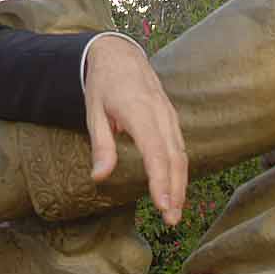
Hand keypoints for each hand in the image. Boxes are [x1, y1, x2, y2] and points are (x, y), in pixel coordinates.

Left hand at [85, 34, 186, 225]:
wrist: (119, 53)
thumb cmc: (103, 84)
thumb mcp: (93, 111)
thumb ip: (101, 144)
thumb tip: (100, 177)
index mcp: (139, 111)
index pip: (156, 152)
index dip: (161, 180)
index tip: (163, 206)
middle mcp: (160, 113)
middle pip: (175, 157)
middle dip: (175, 190)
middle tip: (171, 220)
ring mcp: (169, 114)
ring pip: (181, 154)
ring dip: (180, 184)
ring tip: (174, 212)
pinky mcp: (171, 117)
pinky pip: (180, 146)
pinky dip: (180, 170)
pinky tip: (175, 188)